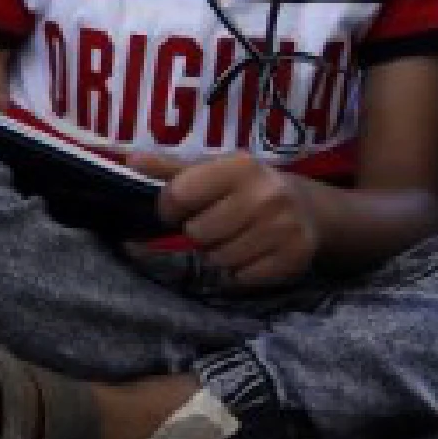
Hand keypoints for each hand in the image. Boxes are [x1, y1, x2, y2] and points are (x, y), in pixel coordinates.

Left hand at [143, 152, 321, 285]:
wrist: (307, 209)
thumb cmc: (245, 188)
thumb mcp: (210, 171)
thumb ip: (169, 169)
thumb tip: (130, 160)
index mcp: (240, 167)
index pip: (179, 195)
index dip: (169, 208)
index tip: (178, 209)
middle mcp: (266, 195)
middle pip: (198, 233)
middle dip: (198, 232)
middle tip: (214, 224)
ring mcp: (284, 228)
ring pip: (218, 259)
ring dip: (217, 254)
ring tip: (233, 238)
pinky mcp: (294, 257)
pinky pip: (242, 277)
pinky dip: (239, 272)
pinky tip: (250, 253)